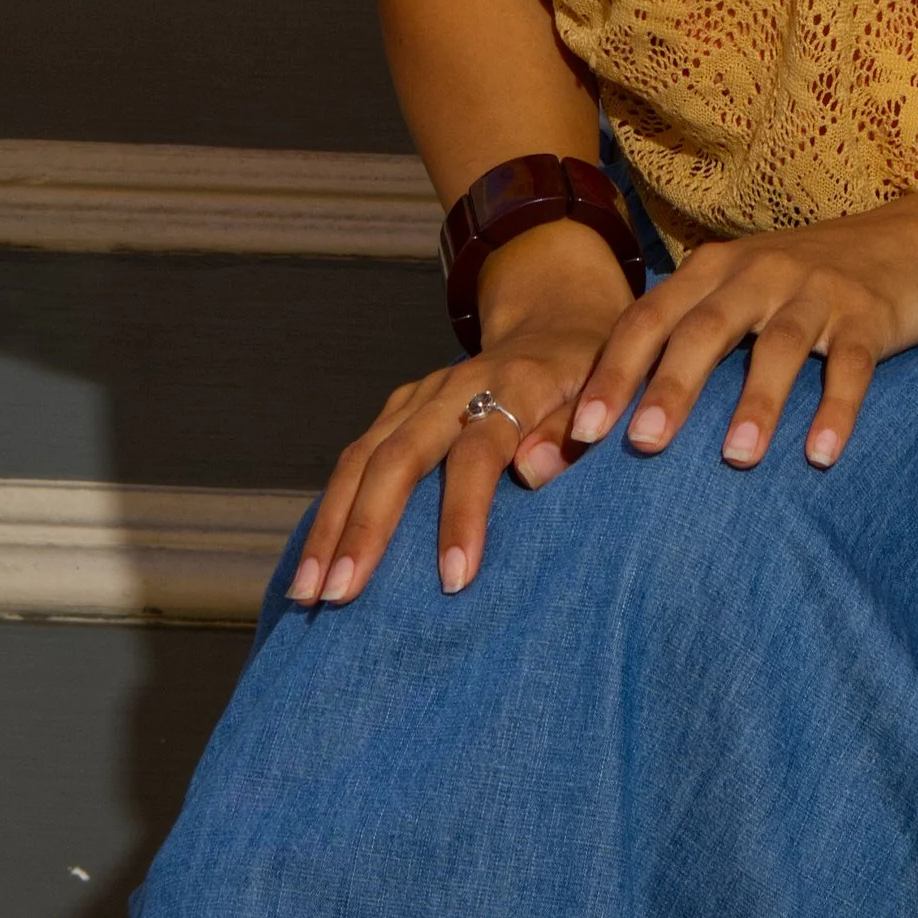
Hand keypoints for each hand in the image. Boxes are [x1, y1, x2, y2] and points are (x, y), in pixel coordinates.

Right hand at [288, 222, 635, 608]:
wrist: (557, 321)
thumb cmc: (593, 376)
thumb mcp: (609, 393)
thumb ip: (574, 431)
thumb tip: (536, 472)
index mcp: (516, 384)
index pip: (479, 451)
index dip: (464, 513)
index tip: (455, 580)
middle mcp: (457, 386)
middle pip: (399, 454)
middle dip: (365, 527)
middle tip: (339, 596)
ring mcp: (421, 395)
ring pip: (362, 456)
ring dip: (331, 523)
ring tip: (307, 592)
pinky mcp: (401, 407)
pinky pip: (356, 457)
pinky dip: (331, 506)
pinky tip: (315, 555)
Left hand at [566, 205, 917, 473]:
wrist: (915, 241)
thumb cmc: (808, 282)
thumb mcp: (743, 289)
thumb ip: (690, 334)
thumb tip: (620, 411)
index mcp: (715, 269)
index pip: (650, 319)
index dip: (614, 372)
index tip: (581, 432)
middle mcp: (759, 272)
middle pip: (705, 329)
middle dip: (671, 387)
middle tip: (641, 445)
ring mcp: (817, 290)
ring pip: (778, 346)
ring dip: (756, 402)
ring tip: (736, 458)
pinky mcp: (869, 314)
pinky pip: (850, 364)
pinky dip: (835, 409)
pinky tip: (821, 455)